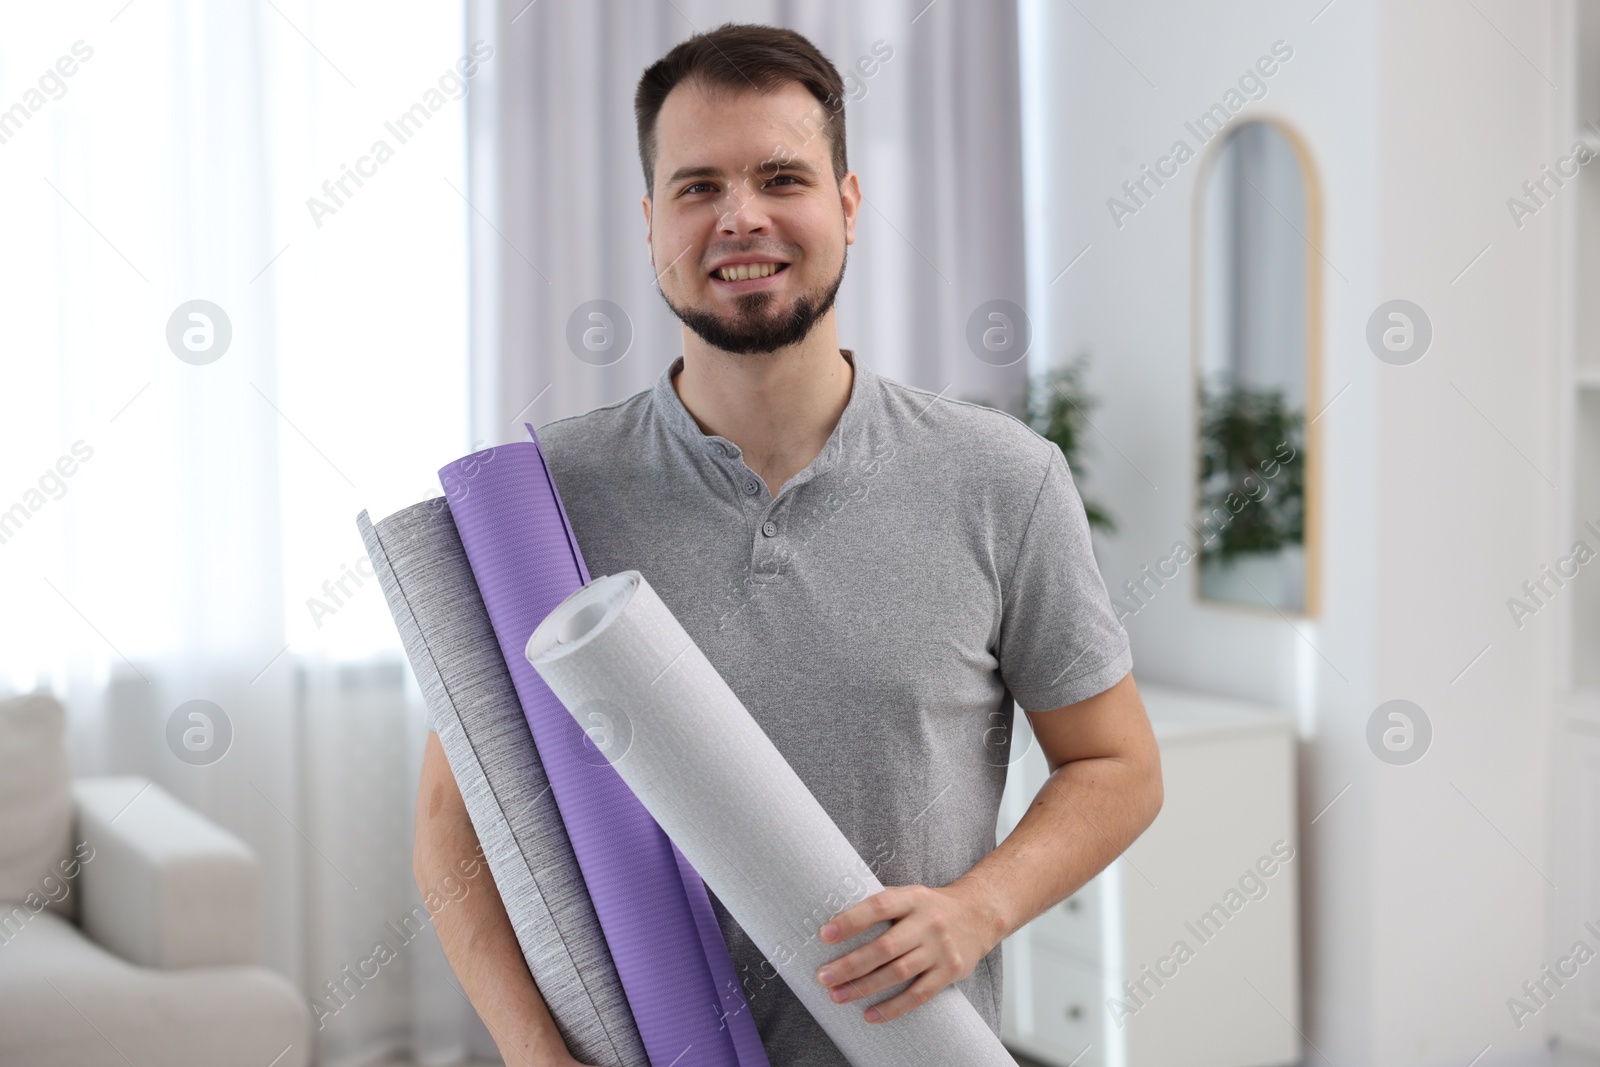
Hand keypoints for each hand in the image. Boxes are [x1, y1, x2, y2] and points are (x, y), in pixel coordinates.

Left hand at [813, 881, 999, 1024]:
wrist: (978, 915)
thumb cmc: (931, 908)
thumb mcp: (909, 896)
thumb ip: (881, 906)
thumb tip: (836, 927)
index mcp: (913, 898)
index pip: (879, 907)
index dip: (851, 921)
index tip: (824, 935)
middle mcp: (928, 922)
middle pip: (885, 947)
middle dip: (850, 964)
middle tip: (824, 977)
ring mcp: (941, 948)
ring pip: (898, 973)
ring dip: (864, 987)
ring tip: (838, 995)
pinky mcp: (950, 971)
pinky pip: (918, 994)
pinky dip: (893, 1007)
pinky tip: (871, 1014)